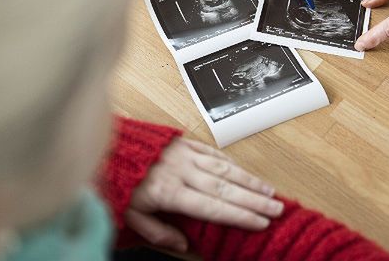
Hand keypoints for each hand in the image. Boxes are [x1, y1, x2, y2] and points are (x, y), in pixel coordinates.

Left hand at [125, 138, 283, 251]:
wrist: (112, 147)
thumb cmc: (121, 182)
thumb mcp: (130, 215)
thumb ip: (156, 231)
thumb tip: (182, 246)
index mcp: (168, 191)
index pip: (212, 206)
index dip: (238, 215)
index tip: (259, 222)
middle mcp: (181, 170)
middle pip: (224, 187)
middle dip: (253, 200)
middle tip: (276, 208)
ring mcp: (184, 154)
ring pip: (223, 168)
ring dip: (248, 180)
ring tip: (269, 191)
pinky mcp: (184, 143)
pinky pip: (212, 152)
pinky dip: (231, 162)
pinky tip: (244, 171)